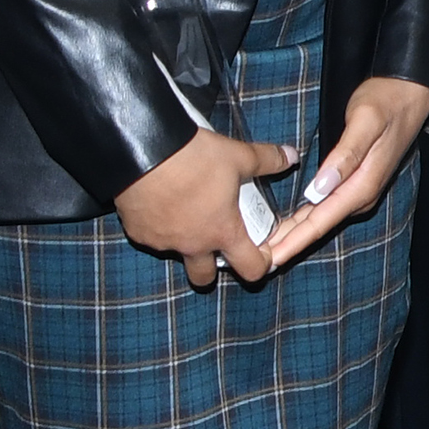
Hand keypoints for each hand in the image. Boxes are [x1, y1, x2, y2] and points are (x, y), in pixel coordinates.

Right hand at [116, 125, 298, 289]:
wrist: (142, 151)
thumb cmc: (194, 158)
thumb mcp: (239, 156)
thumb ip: (268, 160)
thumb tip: (291, 157)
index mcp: (223, 232)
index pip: (251, 269)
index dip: (261, 263)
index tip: (261, 250)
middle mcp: (192, 245)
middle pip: (204, 278)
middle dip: (213, 266)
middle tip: (217, 240)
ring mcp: (162, 242)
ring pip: (176, 254)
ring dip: (184, 242)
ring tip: (188, 213)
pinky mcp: (137, 231)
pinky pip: (151, 238)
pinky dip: (160, 227)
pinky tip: (163, 204)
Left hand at [256, 77, 428, 269]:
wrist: (410, 92)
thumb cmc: (386, 101)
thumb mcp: (365, 121)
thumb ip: (346, 155)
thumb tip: (320, 188)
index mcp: (363, 183)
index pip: (322, 220)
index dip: (295, 241)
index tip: (272, 257)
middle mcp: (361, 193)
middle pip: (318, 225)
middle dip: (289, 243)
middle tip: (257, 259)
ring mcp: (358, 189)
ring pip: (320, 218)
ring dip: (294, 233)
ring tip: (266, 246)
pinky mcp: (353, 182)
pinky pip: (324, 207)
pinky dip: (304, 218)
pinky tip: (288, 224)